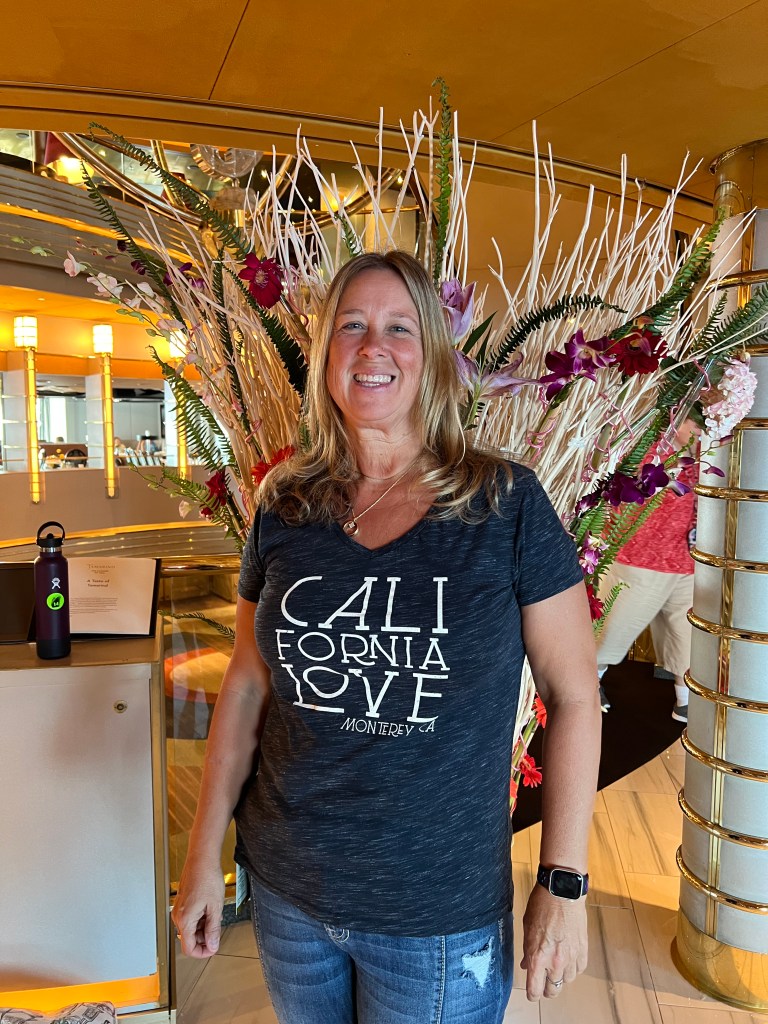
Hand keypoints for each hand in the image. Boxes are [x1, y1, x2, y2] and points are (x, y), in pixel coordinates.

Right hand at [171, 859, 224, 958]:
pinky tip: (210, 909)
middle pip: (189, 939)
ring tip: (215, 915)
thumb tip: (212, 945)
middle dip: (204, 938)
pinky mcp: (182, 903)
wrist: (202, 859)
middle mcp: (178, 916)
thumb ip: (213, 929)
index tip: (213, 948)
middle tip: (218, 929)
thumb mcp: (215, 907)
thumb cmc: (207, 877)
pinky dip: (200, 919)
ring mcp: (179, 909)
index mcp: (185, 920)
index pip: (189, 948)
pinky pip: (190, 918)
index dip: (203, 952)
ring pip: (190, 929)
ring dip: (203, 928)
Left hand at [520, 883, 587, 999]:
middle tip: (543, 982)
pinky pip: (579, 969)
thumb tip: (527, 964)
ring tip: (556, 966)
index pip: (535, 990)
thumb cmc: (541, 905)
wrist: (562, 891)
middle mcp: (555, 961)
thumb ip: (527, 950)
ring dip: (560, 976)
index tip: (531, 992)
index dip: (532, 994)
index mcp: (537, 957)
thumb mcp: (527, 927)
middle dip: (546, 989)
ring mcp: (571, 957)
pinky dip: (573, 967)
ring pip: (566, 981)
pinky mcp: (583, 950)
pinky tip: (568, 959)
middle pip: (552, 990)